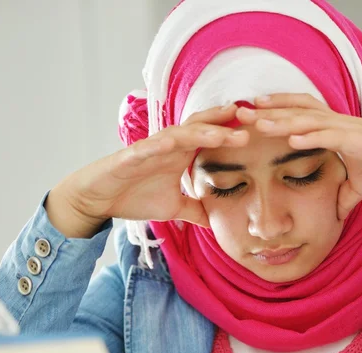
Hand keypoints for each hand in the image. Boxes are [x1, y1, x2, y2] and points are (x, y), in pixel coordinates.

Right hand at [47, 105, 248, 236]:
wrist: (99, 200)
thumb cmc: (134, 197)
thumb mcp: (175, 208)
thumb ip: (197, 211)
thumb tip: (217, 223)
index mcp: (181, 154)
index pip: (212, 137)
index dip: (235, 132)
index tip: (261, 131)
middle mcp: (170, 145)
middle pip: (202, 127)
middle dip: (227, 122)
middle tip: (254, 119)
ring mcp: (151, 148)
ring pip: (180, 134)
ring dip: (203, 132)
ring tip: (225, 133)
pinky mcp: (131, 157)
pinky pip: (148, 148)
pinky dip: (161, 144)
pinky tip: (175, 143)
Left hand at [236, 94, 361, 219]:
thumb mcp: (356, 188)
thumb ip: (341, 198)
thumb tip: (333, 216)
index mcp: (328, 130)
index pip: (295, 115)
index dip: (273, 112)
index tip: (249, 115)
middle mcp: (332, 124)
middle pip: (293, 111)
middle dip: (266, 110)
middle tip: (237, 110)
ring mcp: (343, 128)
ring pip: (306, 119)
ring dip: (280, 119)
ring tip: (256, 120)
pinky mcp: (355, 139)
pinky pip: (329, 135)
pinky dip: (310, 136)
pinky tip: (291, 138)